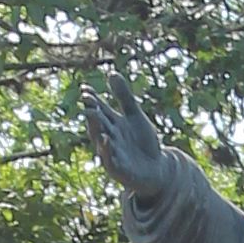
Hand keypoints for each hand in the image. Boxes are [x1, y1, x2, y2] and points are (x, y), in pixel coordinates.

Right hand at [84, 82, 168, 198]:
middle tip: (87, 99)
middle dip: (92, 112)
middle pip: (98, 123)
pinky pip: (111, 160)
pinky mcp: (119, 170)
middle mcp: (109, 137)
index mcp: (112, 124)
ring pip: (101, 140)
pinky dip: (107, 151)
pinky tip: (105, 140)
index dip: (92, 99)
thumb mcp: (135, 116)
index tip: (85, 88)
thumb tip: (111, 72)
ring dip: (96, 129)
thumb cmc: (144, 143)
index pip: (99, 109)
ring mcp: (113, 154)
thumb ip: (124, 97)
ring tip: (93, 115)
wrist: (157, 169)